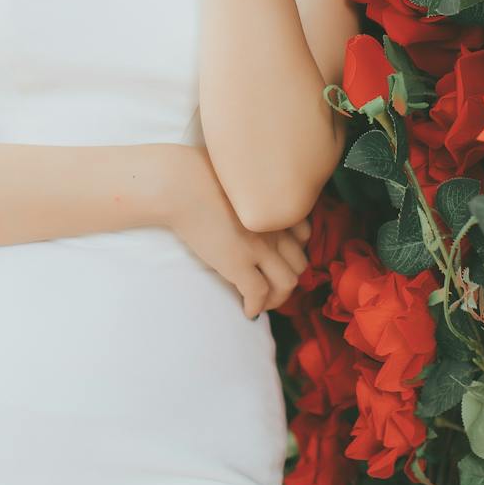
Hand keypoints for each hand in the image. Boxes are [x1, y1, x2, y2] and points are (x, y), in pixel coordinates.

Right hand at [167, 146, 311, 317]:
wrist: (180, 184)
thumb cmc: (197, 173)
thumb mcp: (236, 177)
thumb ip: (250, 192)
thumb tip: (241, 201)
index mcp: (274, 205)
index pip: (303, 234)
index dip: (294, 251)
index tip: (280, 258)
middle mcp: (274, 227)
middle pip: (300, 262)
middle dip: (289, 278)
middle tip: (272, 286)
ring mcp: (260, 247)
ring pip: (287, 283)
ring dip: (277, 299)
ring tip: (263, 303)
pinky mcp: (239, 264)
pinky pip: (259, 294)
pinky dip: (256, 307)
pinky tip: (247, 311)